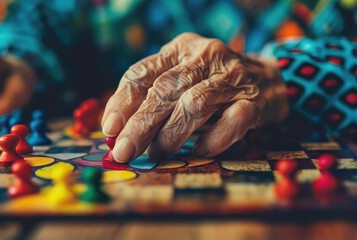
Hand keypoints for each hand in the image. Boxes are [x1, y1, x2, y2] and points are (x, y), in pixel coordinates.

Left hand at [102, 33, 288, 162]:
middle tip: (125, 151)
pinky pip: (232, 121)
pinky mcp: (255, 100)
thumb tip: (117, 131)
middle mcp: (205, 56)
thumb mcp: (180, 77)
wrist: (269, 76)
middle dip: (141, 124)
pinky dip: (213, 139)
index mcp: (179, 49)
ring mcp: (232, 76)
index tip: (110, 130)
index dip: (122, 102)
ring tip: (158, 153)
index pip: (142, 73)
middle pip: (165, 90)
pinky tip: (200, 151)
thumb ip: (151, 97)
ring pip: (195, 104)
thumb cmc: (212, 82)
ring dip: (171, 134)